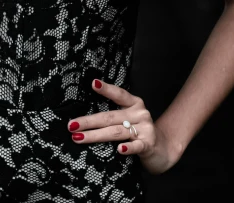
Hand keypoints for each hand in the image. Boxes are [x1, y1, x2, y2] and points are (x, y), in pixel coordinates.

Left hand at [66, 78, 181, 174]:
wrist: (162, 149)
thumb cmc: (138, 131)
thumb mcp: (129, 118)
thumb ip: (114, 114)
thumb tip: (84, 116)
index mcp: (134, 103)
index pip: (118, 94)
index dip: (106, 89)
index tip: (92, 83)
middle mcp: (139, 113)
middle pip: (110, 117)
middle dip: (88, 122)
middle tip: (71, 125)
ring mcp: (145, 129)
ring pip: (116, 132)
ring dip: (95, 135)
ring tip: (79, 138)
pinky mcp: (148, 145)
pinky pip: (136, 146)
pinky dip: (127, 148)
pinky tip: (118, 150)